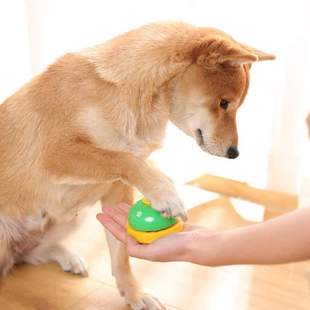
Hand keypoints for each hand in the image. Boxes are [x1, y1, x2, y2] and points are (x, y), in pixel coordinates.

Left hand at [96, 203, 217, 262]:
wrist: (197, 243)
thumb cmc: (175, 249)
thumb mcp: (152, 253)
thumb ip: (136, 249)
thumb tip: (123, 239)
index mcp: (142, 246)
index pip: (121, 234)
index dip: (109, 224)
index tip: (99, 214)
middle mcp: (147, 239)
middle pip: (128, 224)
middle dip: (116, 216)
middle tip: (106, 205)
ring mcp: (155, 230)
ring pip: (138, 218)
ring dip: (128, 210)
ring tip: (118, 202)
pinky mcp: (164, 223)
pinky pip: (150, 214)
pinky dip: (143, 208)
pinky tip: (138, 201)